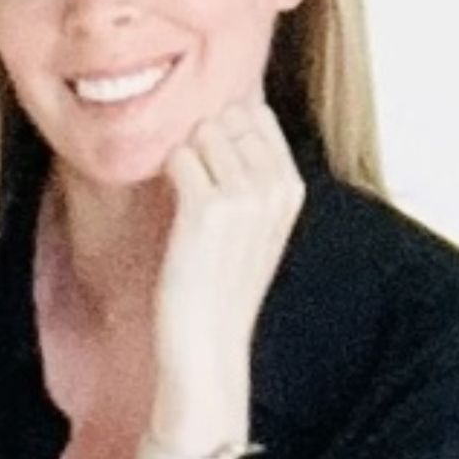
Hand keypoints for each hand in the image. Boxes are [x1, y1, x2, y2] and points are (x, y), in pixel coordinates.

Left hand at [151, 95, 305, 417]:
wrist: (206, 344)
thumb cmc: (218, 284)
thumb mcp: (254, 226)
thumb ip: (251, 172)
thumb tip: (221, 117)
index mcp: (292, 188)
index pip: (256, 114)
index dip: (222, 132)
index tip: (208, 172)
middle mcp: (276, 187)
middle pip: (227, 116)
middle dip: (200, 142)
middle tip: (190, 190)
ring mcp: (246, 196)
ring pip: (200, 132)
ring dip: (182, 160)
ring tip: (182, 206)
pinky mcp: (209, 208)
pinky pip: (178, 156)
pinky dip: (166, 176)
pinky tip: (171, 210)